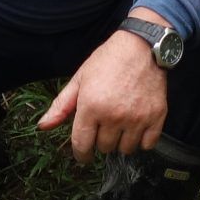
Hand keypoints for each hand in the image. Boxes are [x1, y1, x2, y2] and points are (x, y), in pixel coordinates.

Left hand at [37, 10, 170, 159]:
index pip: (82, 145)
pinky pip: (148, 145)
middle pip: (104, 148)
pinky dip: (142, 140)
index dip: (81, 154)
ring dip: (122, 141)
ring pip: (125, 149)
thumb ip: (61, 105)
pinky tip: (137, 125)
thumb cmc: (108, 60)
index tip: (84, 153)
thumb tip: (43, 126)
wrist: (141, 45)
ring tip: (122, 124)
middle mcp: (114, 115)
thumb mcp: (80, 78)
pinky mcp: (156, 116)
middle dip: (102, 140)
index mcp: (91, 106)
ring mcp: (136, 117)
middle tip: (106, 123)